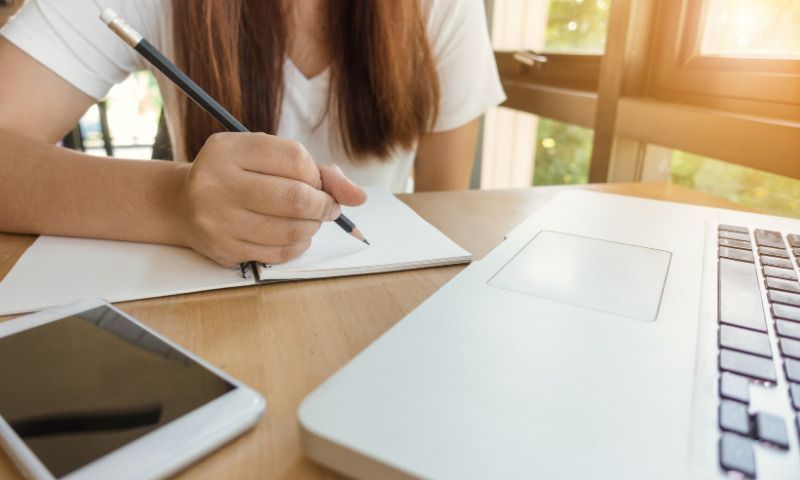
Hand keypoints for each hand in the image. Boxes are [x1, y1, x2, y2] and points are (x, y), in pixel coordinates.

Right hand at [177, 132, 365, 266]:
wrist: (183, 204)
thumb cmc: (237, 175)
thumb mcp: (265, 157)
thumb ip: (315, 170)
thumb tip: (358, 196)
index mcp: (228, 149)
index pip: (295, 158)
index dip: (317, 174)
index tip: (317, 182)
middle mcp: (216, 183)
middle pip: (296, 198)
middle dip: (324, 205)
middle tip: (327, 207)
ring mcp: (217, 219)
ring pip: (291, 229)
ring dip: (313, 226)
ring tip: (310, 219)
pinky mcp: (223, 249)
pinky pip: (279, 253)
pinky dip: (298, 244)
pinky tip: (294, 234)